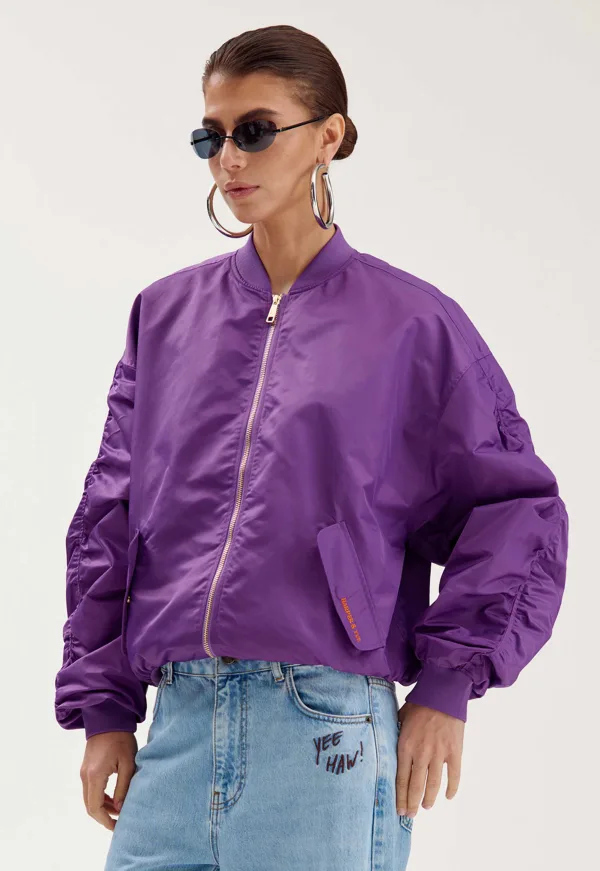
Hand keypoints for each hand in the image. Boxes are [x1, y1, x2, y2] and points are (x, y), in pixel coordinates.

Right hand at [80, 731, 137, 829]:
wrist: (108, 717)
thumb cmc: (121, 738)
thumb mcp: (128, 763)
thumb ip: (124, 786)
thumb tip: (120, 807)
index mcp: (95, 776)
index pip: (94, 807)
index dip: (105, 820)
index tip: (117, 826)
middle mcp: (85, 776)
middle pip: (89, 806)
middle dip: (103, 816)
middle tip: (119, 822)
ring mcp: (84, 772)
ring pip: (89, 798)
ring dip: (102, 807)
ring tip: (120, 810)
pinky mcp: (86, 768)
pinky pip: (90, 789)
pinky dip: (100, 797)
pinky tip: (113, 798)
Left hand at [395, 701, 463, 817]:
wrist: (443, 693)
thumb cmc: (419, 703)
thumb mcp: (400, 717)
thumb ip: (395, 734)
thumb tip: (388, 745)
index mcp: (405, 745)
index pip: (401, 778)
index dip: (400, 796)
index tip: (399, 810)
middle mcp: (421, 753)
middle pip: (416, 786)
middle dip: (412, 803)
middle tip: (410, 815)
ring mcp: (439, 754)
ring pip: (433, 785)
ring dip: (429, 798)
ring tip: (425, 807)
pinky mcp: (454, 752)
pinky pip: (454, 776)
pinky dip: (452, 789)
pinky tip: (448, 797)